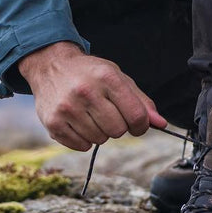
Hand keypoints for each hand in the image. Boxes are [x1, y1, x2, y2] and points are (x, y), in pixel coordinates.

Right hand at [19, 41, 167, 150]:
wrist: (50, 66)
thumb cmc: (89, 74)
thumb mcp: (117, 78)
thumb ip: (141, 102)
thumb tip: (161, 124)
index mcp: (107, 77)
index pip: (136, 116)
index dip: (140, 125)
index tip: (135, 122)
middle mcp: (86, 91)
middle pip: (118, 131)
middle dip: (117, 126)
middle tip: (106, 113)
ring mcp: (67, 108)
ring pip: (99, 140)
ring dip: (99, 132)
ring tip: (89, 115)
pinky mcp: (53, 123)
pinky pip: (82, 146)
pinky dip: (84, 139)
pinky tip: (78, 122)